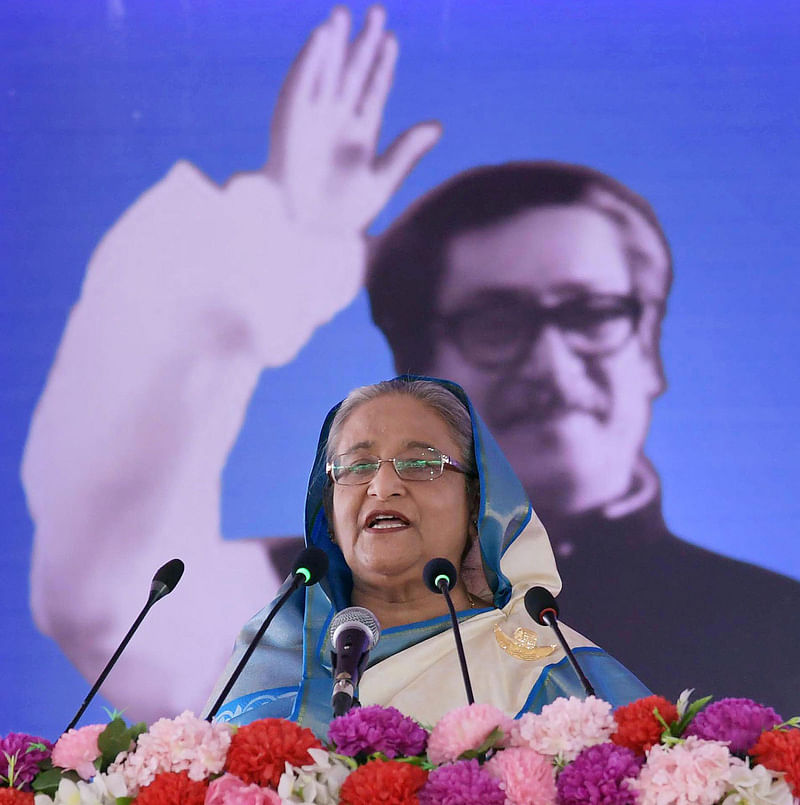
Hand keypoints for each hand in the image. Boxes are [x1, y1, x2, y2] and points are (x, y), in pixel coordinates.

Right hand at [265, 5, 440, 232]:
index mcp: (361, 134)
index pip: (374, 91)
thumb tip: (437, 125)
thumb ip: (407, 151)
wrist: (308, 233)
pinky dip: (310, 61)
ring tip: (343, 15)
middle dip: (363, 44)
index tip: (393, 41)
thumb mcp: (382, 181)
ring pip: (326, 73)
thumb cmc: (344, 215)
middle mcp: (337, 121)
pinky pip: (300, 84)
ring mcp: (313, 118)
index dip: (383, 66)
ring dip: (334, 44)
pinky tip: (321, 38)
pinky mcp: (289, 120)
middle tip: (377, 12)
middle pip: (352, 74)